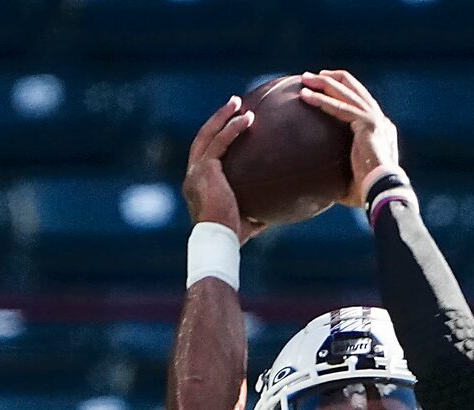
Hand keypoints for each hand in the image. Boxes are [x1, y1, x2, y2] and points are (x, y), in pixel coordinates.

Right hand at [182, 95, 269, 242]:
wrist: (219, 241)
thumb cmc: (233, 236)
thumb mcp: (246, 216)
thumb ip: (257, 205)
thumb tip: (280, 204)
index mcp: (198, 184)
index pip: (205, 154)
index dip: (216, 137)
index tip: (231, 124)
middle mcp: (192, 175)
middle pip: (203, 138)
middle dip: (217, 119)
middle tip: (234, 104)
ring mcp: (196, 171)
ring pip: (208, 135)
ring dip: (223, 116)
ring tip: (238, 103)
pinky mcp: (204, 170)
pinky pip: (219, 143)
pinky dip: (232, 129)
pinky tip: (247, 119)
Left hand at [299, 68, 404, 204]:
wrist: (382, 193)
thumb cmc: (367, 192)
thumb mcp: (352, 175)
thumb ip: (339, 169)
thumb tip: (319, 182)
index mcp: (380, 130)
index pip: (360, 101)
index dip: (341, 91)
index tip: (322, 89)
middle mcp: (380, 120)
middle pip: (354, 89)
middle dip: (331, 80)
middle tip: (311, 77)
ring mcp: (375, 120)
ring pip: (346, 92)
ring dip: (324, 84)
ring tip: (304, 79)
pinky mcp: (368, 124)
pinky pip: (341, 108)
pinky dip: (322, 101)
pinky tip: (306, 96)